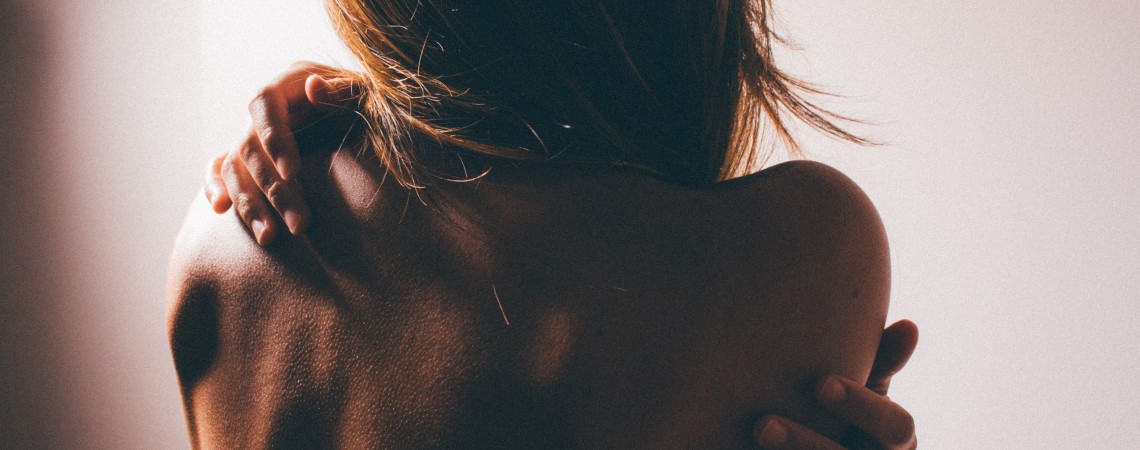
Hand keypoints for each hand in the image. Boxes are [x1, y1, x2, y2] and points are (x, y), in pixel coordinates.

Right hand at [204, 61, 359, 244]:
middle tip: (300, 224)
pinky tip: (220, 210)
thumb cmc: (368, 105)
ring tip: (269, 237)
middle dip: (273, 189)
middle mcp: (264, 110)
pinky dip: (214, 187)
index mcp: (288, 84)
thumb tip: (314, 85)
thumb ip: (342, 92)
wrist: (364, 118)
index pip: (264, 103)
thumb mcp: (363, 94)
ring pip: (234, 167)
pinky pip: (218, 170)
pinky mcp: (247, 158)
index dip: (273, 137)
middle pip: (251, 146)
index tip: (293, 171)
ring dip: (249, 203)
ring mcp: (252, 134)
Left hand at [754, 320, 918, 448]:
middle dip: (804, 443)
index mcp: (897, 441)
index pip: (895, 427)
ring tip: (751, 434)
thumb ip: (882, 364)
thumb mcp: (866, 393)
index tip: (819, 383)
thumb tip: (909, 325)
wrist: (804, 442)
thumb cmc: (844, 412)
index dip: (861, 406)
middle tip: (762, 425)